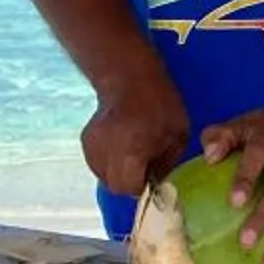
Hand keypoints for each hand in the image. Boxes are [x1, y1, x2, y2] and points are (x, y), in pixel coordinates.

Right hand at [81, 71, 188, 199]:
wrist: (129, 75)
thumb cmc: (160, 103)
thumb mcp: (178, 135)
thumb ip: (167, 164)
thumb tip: (157, 183)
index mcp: (130, 152)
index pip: (129, 188)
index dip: (143, 187)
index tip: (152, 178)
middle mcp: (106, 152)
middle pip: (115, 186)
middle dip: (130, 183)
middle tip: (144, 168)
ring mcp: (92, 146)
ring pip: (104, 176)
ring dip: (118, 173)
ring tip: (132, 155)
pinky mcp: (86, 140)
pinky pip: (97, 163)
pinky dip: (108, 162)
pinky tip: (121, 147)